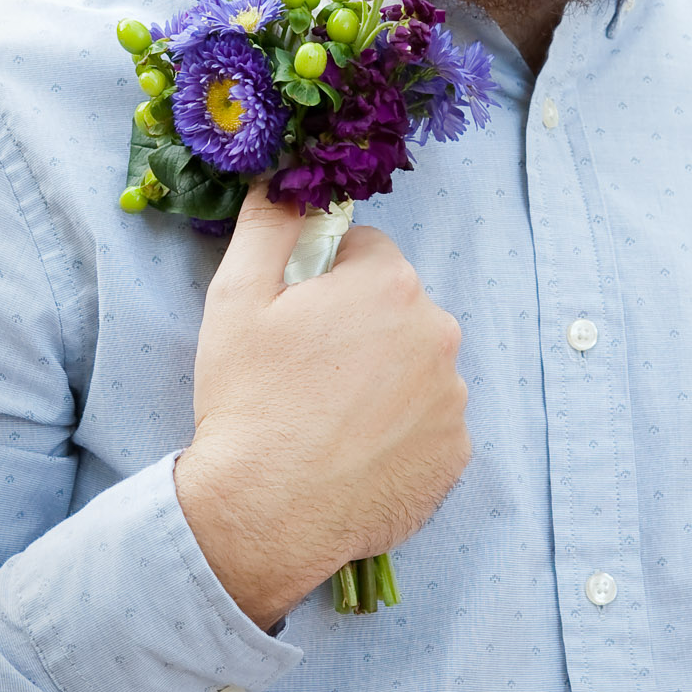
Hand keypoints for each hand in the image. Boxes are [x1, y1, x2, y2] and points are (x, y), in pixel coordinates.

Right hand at [173, 185, 470, 626]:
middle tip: (306, 373)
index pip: (365, 254)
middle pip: (396, 308)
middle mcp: (437, 332)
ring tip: (326, 418)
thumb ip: (269, 223)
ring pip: (414, 364)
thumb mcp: (235, 297)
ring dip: (381, 379)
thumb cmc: (248, 402)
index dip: (324, 282)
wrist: (264, 514)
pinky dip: (398, 431)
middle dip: (358, 328)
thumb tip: (286, 177)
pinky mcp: (455, 453)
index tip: (296, 321)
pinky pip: (428, 422)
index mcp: (389, 284)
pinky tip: (353, 451)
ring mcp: (452, 397)